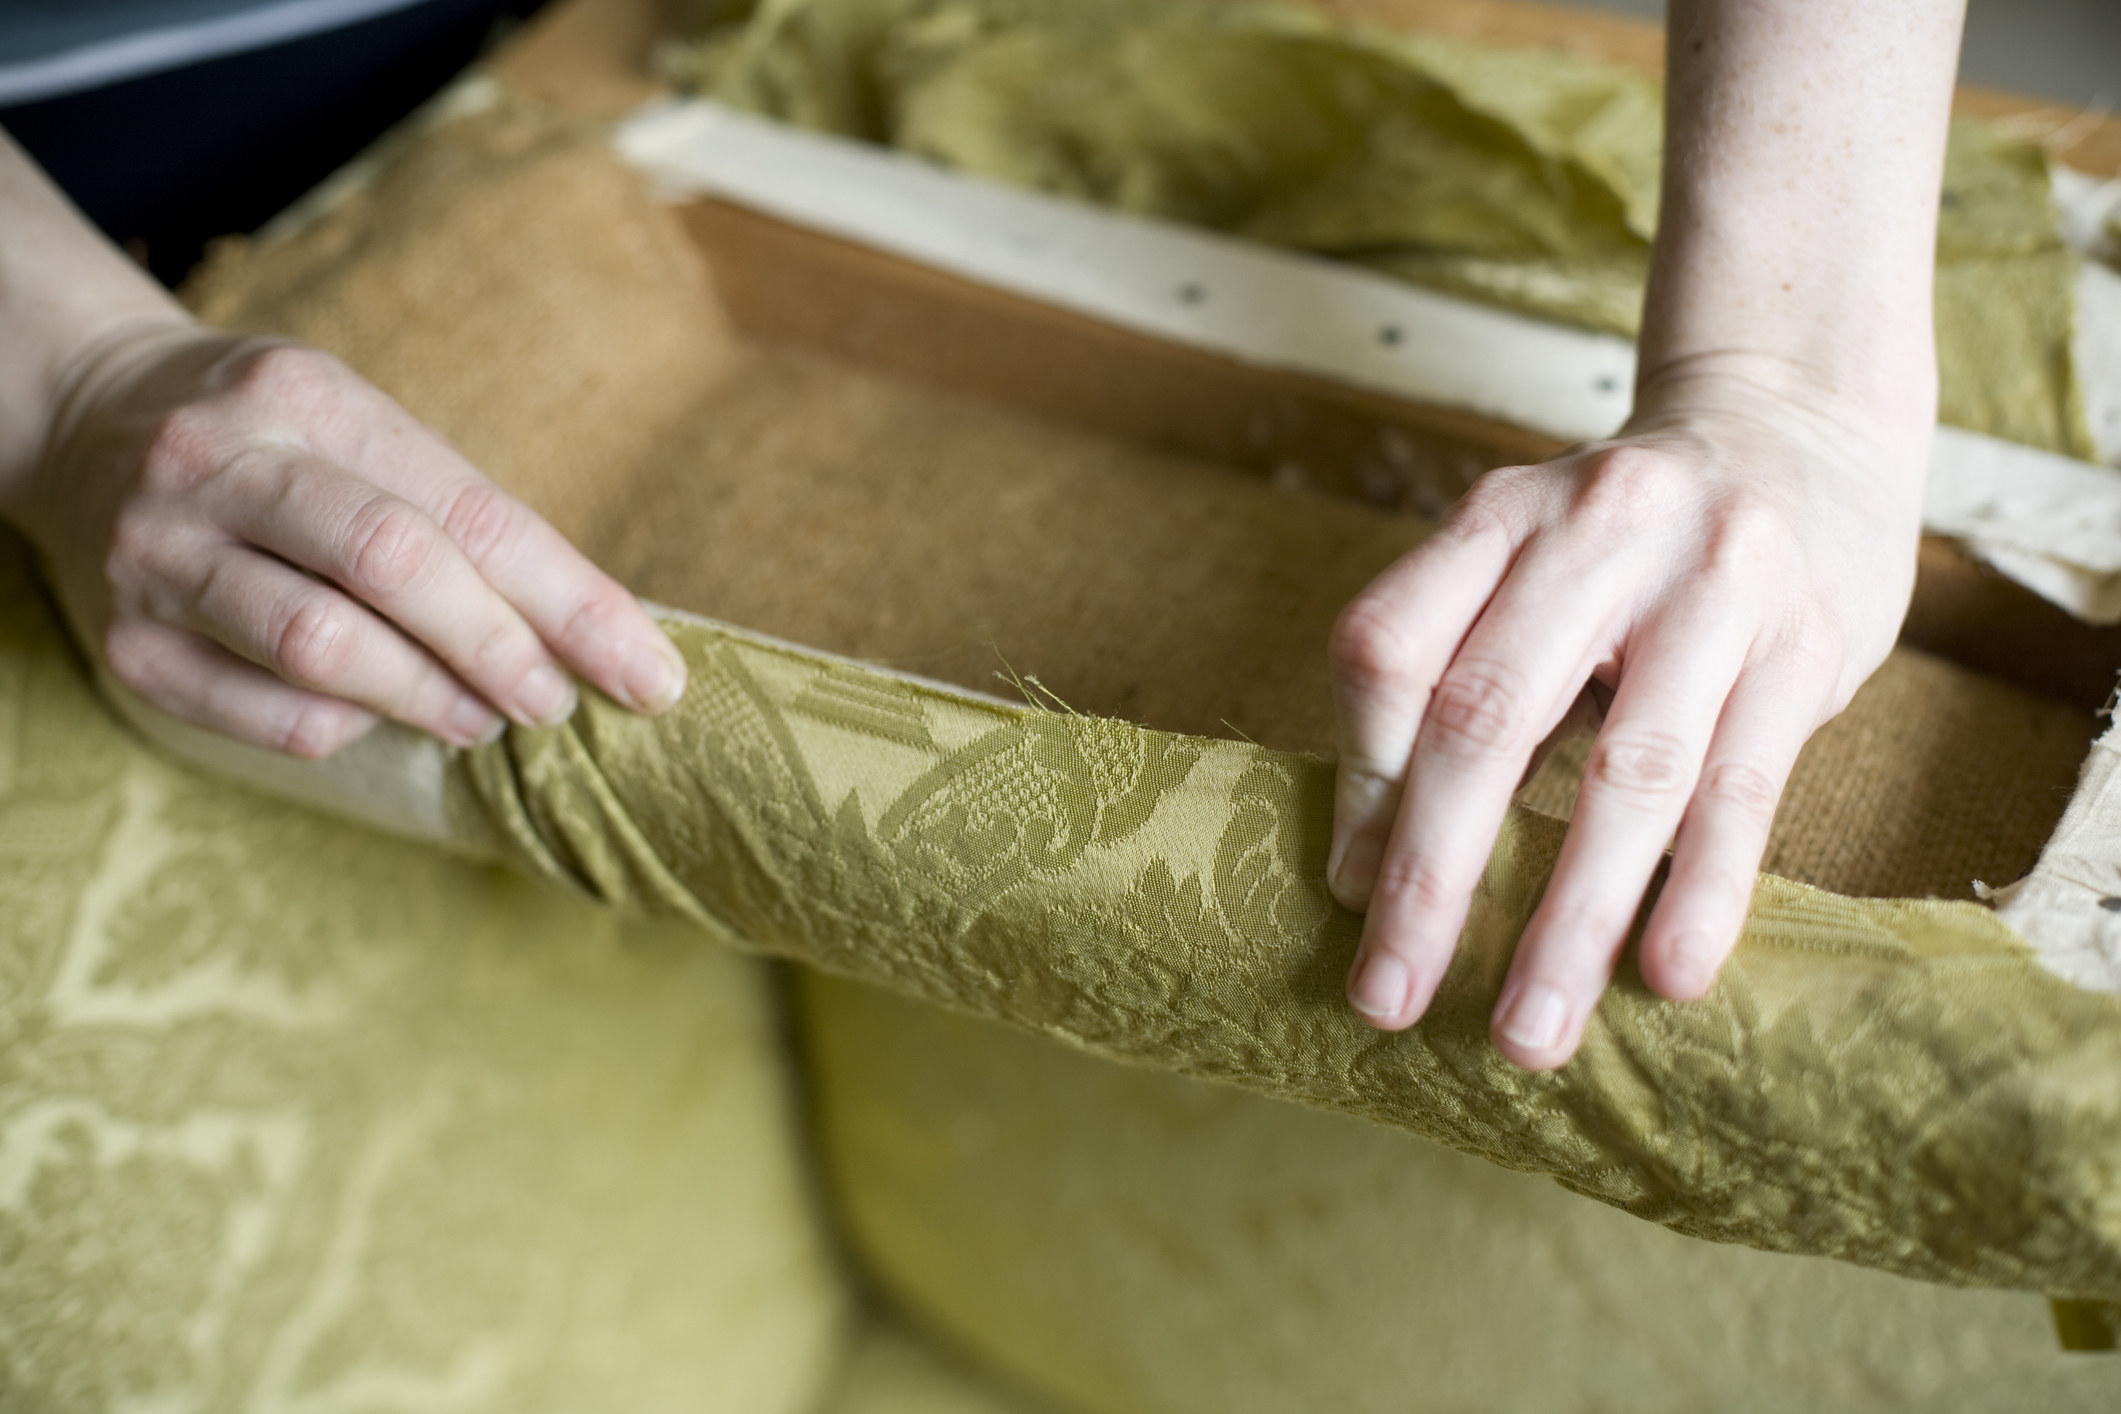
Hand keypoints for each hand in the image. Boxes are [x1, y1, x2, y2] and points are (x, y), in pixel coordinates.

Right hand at [11, 319, 685, 756]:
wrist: (82, 417)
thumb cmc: (273, 435)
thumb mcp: (359, 425)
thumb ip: (459, 514)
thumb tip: (589, 633)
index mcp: (307, 397)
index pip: (471, 511)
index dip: (574, 604)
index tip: (649, 673)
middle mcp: (220, 464)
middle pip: (394, 568)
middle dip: (501, 650)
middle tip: (557, 702)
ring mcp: (159, 552)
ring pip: (324, 649)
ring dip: (431, 699)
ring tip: (485, 716)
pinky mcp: (126, 641)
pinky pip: (262, 713)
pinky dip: (341, 727)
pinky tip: (374, 715)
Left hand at [1327, 373, 1923, 1068]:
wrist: (1798, 426)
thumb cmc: (1625, 540)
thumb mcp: (1523, 562)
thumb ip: (1450, 676)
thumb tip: (1366, 868)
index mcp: (1497, 517)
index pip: (1388, 650)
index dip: (1359, 783)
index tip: (1350, 897)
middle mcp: (1596, 534)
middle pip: (1485, 718)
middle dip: (1431, 877)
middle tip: (1388, 999)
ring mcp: (1711, 583)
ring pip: (1626, 774)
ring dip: (1569, 920)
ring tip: (1530, 1033)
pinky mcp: (1806, 642)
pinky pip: (1744, 786)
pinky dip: (1699, 890)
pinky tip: (1667, 975)